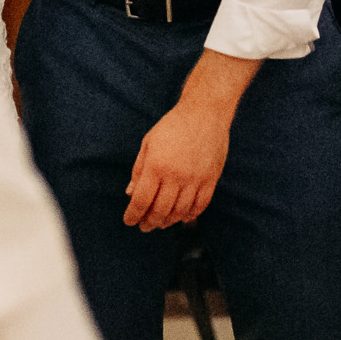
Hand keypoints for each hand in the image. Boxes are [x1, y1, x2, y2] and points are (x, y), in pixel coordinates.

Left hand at [123, 50, 257, 230]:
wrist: (205, 113)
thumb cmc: (173, 126)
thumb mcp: (149, 143)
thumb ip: (139, 170)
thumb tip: (130, 194)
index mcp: (156, 166)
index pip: (141, 200)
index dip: (133, 215)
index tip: (129, 221)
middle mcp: (176, 175)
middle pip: (160, 210)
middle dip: (149, 222)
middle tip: (145, 226)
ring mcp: (195, 179)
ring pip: (180, 211)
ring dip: (169, 221)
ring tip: (161, 223)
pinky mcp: (211, 179)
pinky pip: (201, 205)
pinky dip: (190, 214)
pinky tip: (183, 217)